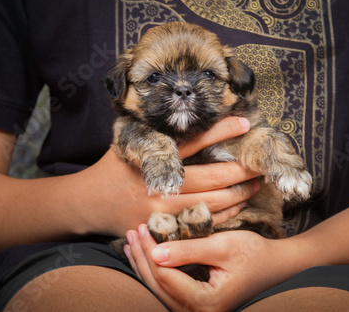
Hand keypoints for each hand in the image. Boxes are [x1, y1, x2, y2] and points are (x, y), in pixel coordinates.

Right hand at [79, 117, 260, 236]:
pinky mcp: (163, 230)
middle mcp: (159, 185)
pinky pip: (202, 224)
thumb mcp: (131, 143)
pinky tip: (238, 205)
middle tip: (260, 164)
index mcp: (152, 158)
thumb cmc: (113, 168)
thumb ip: (159, 136)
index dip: (222, 130)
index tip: (246, 122)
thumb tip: (191, 117)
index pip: (195, 141)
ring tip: (255, 184)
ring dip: (239, 194)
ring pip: (213, 204)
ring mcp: (162, 212)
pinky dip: (225, 215)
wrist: (88, 203)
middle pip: (212, 178)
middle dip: (241, 170)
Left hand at [125, 225, 297, 311]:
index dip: (149, 251)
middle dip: (142, 258)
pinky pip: (169, 289)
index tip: (142, 227)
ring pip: (160, 290)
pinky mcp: (198, 303)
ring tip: (132, 243)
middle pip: (158, 286)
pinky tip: (147, 256)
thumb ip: (188, 251)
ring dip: (144, 265)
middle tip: (132, 232)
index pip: (165, 276)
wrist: (276, 266)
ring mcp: (198, 311)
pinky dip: (156, 271)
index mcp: (206, 302)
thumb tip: (155, 253)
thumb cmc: (254, 254)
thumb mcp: (222, 246)